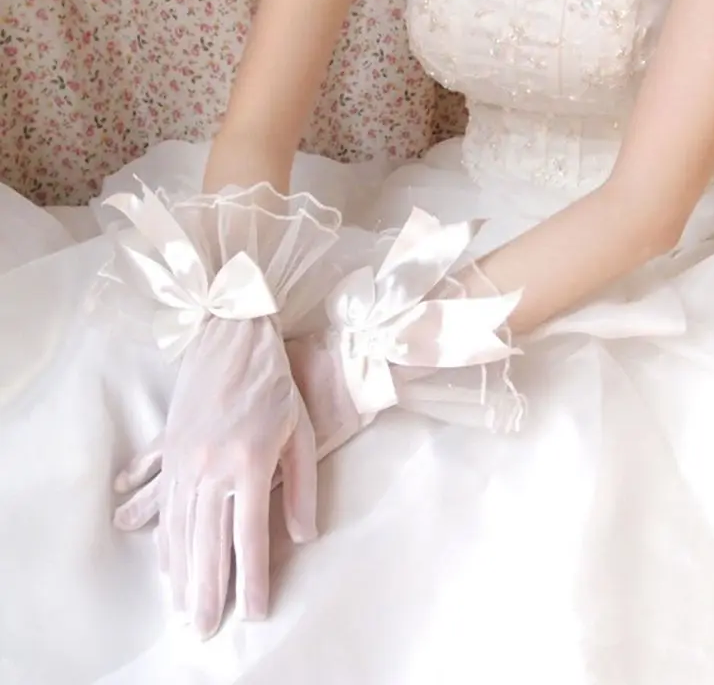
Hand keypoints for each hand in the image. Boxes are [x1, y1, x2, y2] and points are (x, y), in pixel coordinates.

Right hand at [115, 316, 317, 638]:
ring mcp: (184, 458)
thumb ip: (301, 488)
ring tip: (181, 605)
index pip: (249, 539)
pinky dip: (159, 532)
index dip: (252, 581)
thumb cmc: (275, 383)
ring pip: (178, 528)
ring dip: (179, 571)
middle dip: (206, 591)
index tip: (253, 613)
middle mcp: (210, 468)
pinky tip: (158, 555)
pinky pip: (160, 500)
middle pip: (206, 544)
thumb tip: (302, 536)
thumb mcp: (300, 431)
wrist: (233, 337)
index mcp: (248, 464)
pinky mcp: (170, 447)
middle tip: (203, 629)